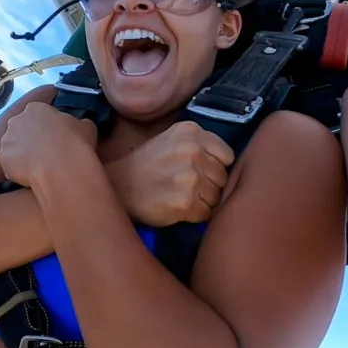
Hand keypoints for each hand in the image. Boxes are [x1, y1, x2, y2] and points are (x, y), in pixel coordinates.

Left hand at [0, 102, 97, 187]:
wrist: (61, 168)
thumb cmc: (75, 143)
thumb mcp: (86, 126)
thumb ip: (76, 123)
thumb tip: (76, 126)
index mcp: (35, 108)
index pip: (37, 115)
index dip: (46, 127)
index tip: (54, 138)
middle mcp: (16, 120)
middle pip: (21, 129)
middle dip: (30, 139)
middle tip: (44, 153)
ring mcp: (6, 140)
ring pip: (13, 147)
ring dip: (22, 154)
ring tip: (37, 167)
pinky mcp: (2, 159)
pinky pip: (9, 164)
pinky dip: (17, 170)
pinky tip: (30, 176)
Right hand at [110, 121, 233, 226]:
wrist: (119, 186)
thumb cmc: (148, 165)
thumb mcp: (172, 140)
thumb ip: (200, 144)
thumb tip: (229, 164)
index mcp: (191, 132)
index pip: (227, 156)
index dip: (215, 166)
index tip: (198, 171)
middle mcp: (192, 151)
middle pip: (223, 177)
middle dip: (209, 185)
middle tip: (186, 186)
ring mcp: (189, 176)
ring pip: (216, 197)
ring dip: (202, 201)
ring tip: (180, 196)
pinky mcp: (185, 201)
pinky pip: (205, 213)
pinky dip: (193, 215)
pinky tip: (176, 207)